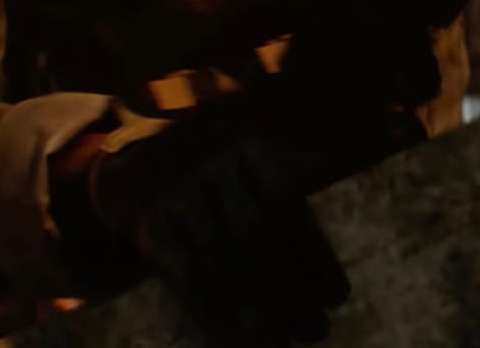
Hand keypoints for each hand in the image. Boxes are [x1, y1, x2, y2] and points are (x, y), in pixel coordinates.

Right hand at [87, 121, 350, 346]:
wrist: (143, 164)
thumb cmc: (224, 183)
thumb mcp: (259, 171)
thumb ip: (296, 209)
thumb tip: (335, 283)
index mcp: (252, 150)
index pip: (289, 204)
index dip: (316, 253)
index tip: (337, 298)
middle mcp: (214, 166)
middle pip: (257, 234)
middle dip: (290, 288)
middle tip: (316, 330)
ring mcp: (179, 194)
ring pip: (219, 257)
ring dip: (252, 306)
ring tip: (279, 343)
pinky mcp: (150, 226)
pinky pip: (181, 273)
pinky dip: (208, 309)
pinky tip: (231, 341)